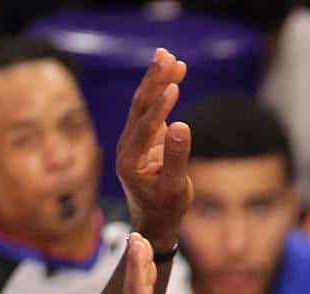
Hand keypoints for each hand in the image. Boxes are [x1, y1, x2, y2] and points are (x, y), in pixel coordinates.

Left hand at [116, 49, 192, 248]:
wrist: (155, 222)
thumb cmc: (166, 210)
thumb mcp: (175, 189)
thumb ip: (177, 157)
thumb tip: (182, 125)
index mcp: (130, 161)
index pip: (144, 128)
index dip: (160, 108)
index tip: (174, 87)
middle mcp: (127, 146)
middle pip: (139, 106)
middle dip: (153, 81)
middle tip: (166, 56)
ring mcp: (135, 140)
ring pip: (144, 104)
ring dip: (157, 80)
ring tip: (169, 56)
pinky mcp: (146, 137)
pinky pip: (153, 109)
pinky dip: (163, 91)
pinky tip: (174, 75)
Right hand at [119, 235, 195, 293]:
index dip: (144, 284)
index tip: (145, 265)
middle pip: (138, 292)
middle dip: (139, 266)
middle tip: (139, 242)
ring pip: (135, 285)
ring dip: (137, 260)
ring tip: (138, 238)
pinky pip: (135, 286)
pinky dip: (135, 264)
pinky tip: (136, 244)